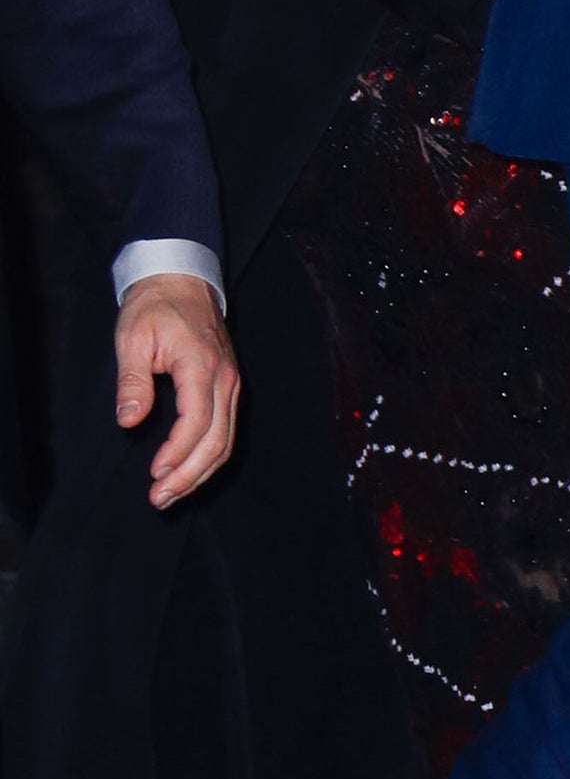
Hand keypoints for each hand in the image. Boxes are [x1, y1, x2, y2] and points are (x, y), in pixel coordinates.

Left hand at [115, 273, 239, 509]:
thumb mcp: (132, 339)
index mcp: (201, 364)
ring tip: (170, 493)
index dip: (177, 452)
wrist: (182, 281)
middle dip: (189, 474)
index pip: (197, 420)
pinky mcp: (228, 385)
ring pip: (226, 439)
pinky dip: (209, 455)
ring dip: (200, 472)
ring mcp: (231, 381)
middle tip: (159, 498)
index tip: (153, 472)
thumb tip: (129, 421)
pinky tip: (188, 470)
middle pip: (217, 438)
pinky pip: (225, 428)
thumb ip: (133, 382)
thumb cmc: (154, 307)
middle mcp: (225, 376)